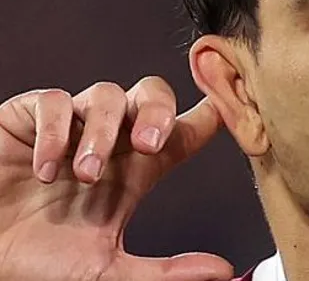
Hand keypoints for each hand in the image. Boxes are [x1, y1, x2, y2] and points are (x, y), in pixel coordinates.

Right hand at [0, 77, 233, 280]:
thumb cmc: (38, 258)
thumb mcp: (105, 270)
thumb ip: (163, 271)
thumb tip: (221, 271)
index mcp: (135, 168)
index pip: (183, 130)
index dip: (209, 114)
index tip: (227, 107)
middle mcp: (110, 139)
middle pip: (152, 94)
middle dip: (157, 111)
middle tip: (149, 145)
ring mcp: (72, 124)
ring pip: (106, 95)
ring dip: (101, 134)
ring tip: (85, 174)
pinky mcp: (30, 117)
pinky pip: (54, 102)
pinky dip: (54, 133)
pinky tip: (47, 169)